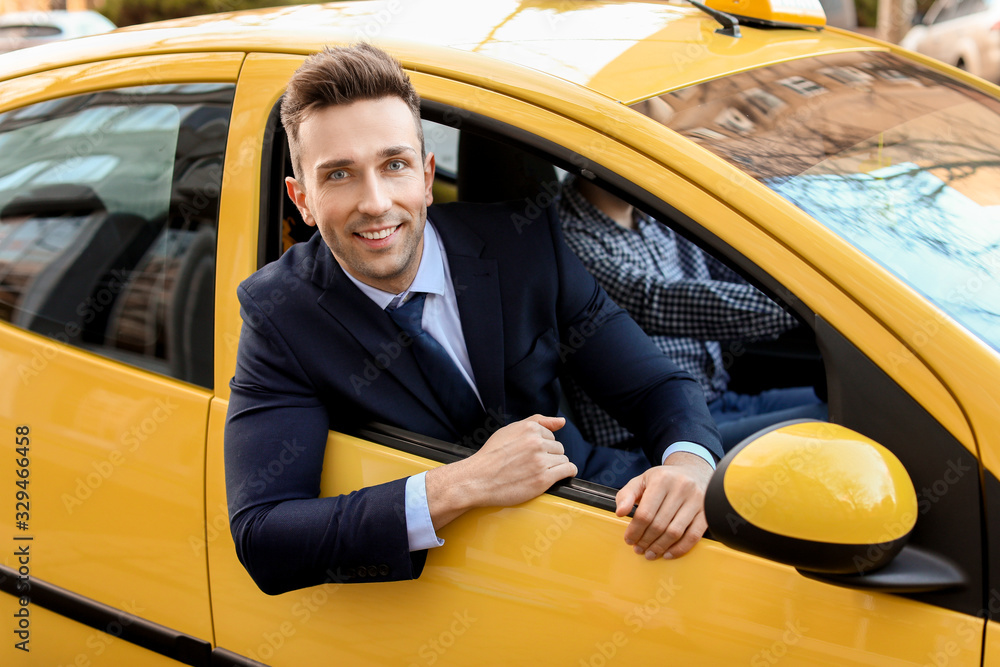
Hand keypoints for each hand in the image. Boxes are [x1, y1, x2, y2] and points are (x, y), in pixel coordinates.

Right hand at [425, 415, 577, 528]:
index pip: (550, 435)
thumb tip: (562, 422)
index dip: (542, 446)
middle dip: (549, 456)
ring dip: (556, 467)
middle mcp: (536, 442)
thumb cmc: (491, 456)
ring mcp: (540, 461)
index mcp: (529, 428)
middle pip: (558, 448)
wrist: (477, 480)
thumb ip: (537, 422)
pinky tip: (559, 476)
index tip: (531, 455)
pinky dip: (567, 473)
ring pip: (563, 459)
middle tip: (532, 465)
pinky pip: (568, 470)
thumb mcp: (510, 430)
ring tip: (539, 472)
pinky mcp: (543, 479)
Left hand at [615, 451, 712, 559]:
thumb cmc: (664, 479)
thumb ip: (626, 495)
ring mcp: (696, 500)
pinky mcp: (707, 511)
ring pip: (675, 532)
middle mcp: (681, 488)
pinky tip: (669, 553)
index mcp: (662, 479)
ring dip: (660, 547)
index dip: (635, 530)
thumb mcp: (642, 480)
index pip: (645, 513)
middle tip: (638, 549)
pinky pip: (693, 536)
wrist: (693, 471)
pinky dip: (680, 548)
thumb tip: (620, 512)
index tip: (629, 540)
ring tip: (650, 553)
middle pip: (659, 524)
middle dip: (646, 541)